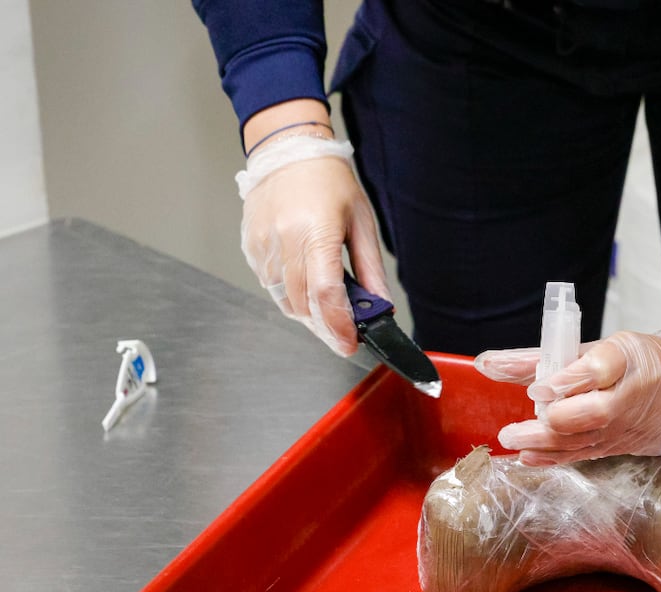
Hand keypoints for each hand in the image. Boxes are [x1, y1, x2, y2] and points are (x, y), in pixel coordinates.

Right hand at [237, 136, 390, 355]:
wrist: (288, 150)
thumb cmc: (328, 181)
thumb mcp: (361, 222)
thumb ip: (369, 268)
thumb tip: (380, 304)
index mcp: (316, 232)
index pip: (326, 293)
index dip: (339, 326)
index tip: (350, 344)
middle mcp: (285, 241)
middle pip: (304, 304)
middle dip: (326, 328)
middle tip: (344, 336)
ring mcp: (264, 245)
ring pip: (284, 300)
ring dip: (308, 314)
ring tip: (329, 313)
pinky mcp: (251, 247)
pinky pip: (270, 285)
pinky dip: (290, 296)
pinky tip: (306, 288)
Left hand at [474, 324, 660, 464]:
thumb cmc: (637, 361)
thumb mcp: (596, 348)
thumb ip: (540, 358)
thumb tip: (486, 364)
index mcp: (629, 355)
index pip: (603, 365)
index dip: (571, 379)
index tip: (539, 389)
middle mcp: (634, 390)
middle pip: (598, 410)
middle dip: (557, 420)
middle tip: (516, 426)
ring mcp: (633, 422)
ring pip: (591, 437)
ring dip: (548, 444)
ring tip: (513, 440)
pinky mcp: (628, 444)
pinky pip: (590, 452)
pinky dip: (557, 457)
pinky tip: (529, 456)